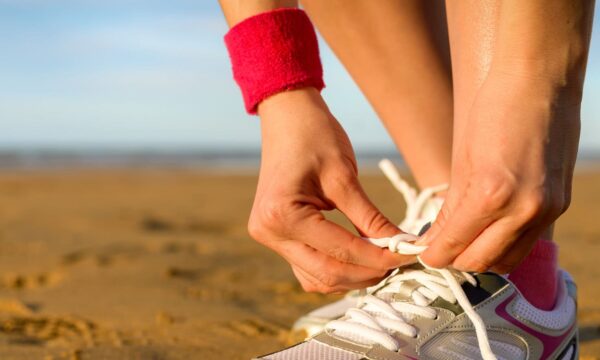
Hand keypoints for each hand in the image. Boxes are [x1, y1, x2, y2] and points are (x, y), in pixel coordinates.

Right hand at [248, 88, 409, 292]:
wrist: (287, 116)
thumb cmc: (314, 135)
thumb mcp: (344, 176)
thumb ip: (370, 218)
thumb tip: (401, 246)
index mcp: (282, 214)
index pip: (340, 250)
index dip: (379, 257)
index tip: (409, 255)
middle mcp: (269, 232)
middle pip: (327, 273)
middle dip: (367, 272)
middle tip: (400, 262)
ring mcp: (269, 237)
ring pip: (316, 278)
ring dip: (351, 276)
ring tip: (382, 262)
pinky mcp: (276, 236)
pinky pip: (308, 267)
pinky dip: (335, 268)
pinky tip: (358, 258)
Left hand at [421, 70, 579, 272]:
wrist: (540, 81)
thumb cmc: (494, 110)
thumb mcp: (463, 160)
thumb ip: (451, 207)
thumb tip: (437, 238)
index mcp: (490, 195)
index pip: (455, 246)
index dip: (434, 255)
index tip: (423, 253)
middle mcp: (523, 210)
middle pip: (481, 262)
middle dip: (455, 260)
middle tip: (440, 249)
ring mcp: (547, 210)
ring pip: (508, 259)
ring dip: (482, 257)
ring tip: (464, 240)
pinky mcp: (560, 205)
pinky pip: (528, 241)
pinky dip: (505, 243)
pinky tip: (489, 229)